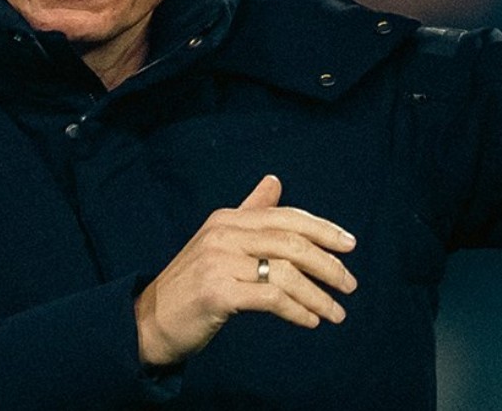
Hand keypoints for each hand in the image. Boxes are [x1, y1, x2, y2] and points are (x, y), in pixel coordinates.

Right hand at [134, 175, 357, 366]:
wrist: (149, 321)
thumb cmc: (192, 283)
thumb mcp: (219, 241)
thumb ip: (249, 212)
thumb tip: (275, 181)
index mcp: (228, 219)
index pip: (287, 217)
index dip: (323, 229)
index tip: (350, 245)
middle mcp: (224, 234)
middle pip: (292, 242)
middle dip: (328, 264)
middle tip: (351, 285)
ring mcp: (219, 262)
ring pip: (286, 272)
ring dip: (318, 295)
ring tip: (337, 313)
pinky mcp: (218, 292)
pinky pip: (271, 298)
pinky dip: (298, 310)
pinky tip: (311, 321)